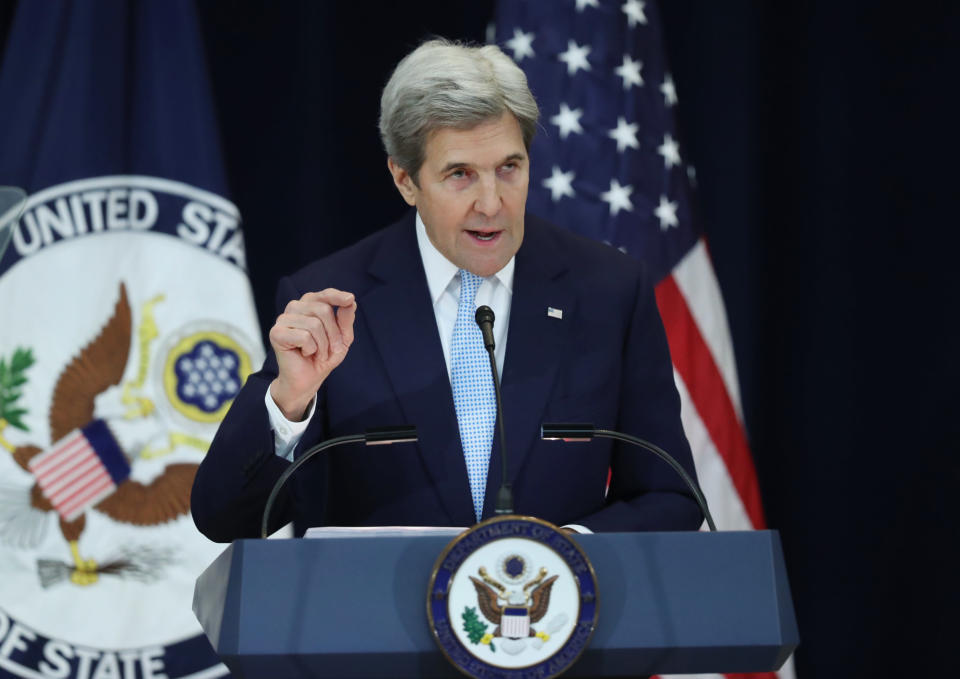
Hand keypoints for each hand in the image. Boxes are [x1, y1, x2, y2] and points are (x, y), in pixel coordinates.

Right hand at [268, 288, 356, 419]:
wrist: (308, 379)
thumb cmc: (323, 356)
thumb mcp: (342, 339)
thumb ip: (346, 320)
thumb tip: (351, 301)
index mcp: (309, 305)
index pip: (325, 295)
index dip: (337, 296)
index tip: (350, 299)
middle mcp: (295, 307)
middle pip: (323, 310)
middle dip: (333, 334)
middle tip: (329, 349)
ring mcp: (283, 319)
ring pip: (314, 324)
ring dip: (322, 345)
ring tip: (317, 353)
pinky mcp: (276, 333)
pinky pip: (304, 336)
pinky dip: (311, 349)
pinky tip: (304, 354)